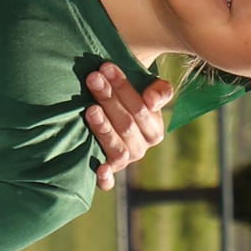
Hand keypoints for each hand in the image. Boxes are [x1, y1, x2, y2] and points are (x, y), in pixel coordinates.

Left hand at [83, 65, 170, 189]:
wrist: (117, 112)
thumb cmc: (132, 96)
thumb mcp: (149, 88)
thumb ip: (160, 91)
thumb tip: (152, 102)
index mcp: (155, 129)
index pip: (141, 107)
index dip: (123, 87)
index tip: (106, 68)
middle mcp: (142, 148)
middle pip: (126, 125)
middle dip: (109, 99)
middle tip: (93, 79)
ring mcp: (125, 161)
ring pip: (118, 149)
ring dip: (104, 129)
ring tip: (90, 110)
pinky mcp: (109, 172)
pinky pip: (109, 182)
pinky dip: (106, 178)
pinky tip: (100, 169)